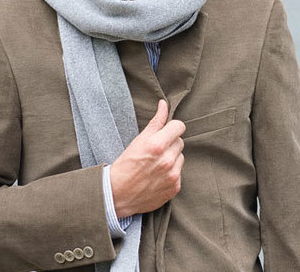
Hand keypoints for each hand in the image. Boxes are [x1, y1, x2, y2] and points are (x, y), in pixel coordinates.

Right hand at [110, 99, 184, 217]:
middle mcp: (167, 160)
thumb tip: (164, 104)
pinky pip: (179, 172)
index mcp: (157, 145)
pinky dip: (171, 172)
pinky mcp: (175, 187)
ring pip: (181, 157)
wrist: (118, 194)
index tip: (167, 130)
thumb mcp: (139, 139)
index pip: (179, 126)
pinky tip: (158, 175)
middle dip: (170, 143)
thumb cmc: (126, 164)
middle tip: (156, 149)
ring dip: (172, 157)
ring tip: (156, 163)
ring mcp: (172, 175)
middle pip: (180, 141)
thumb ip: (156, 121)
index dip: (172, 127)